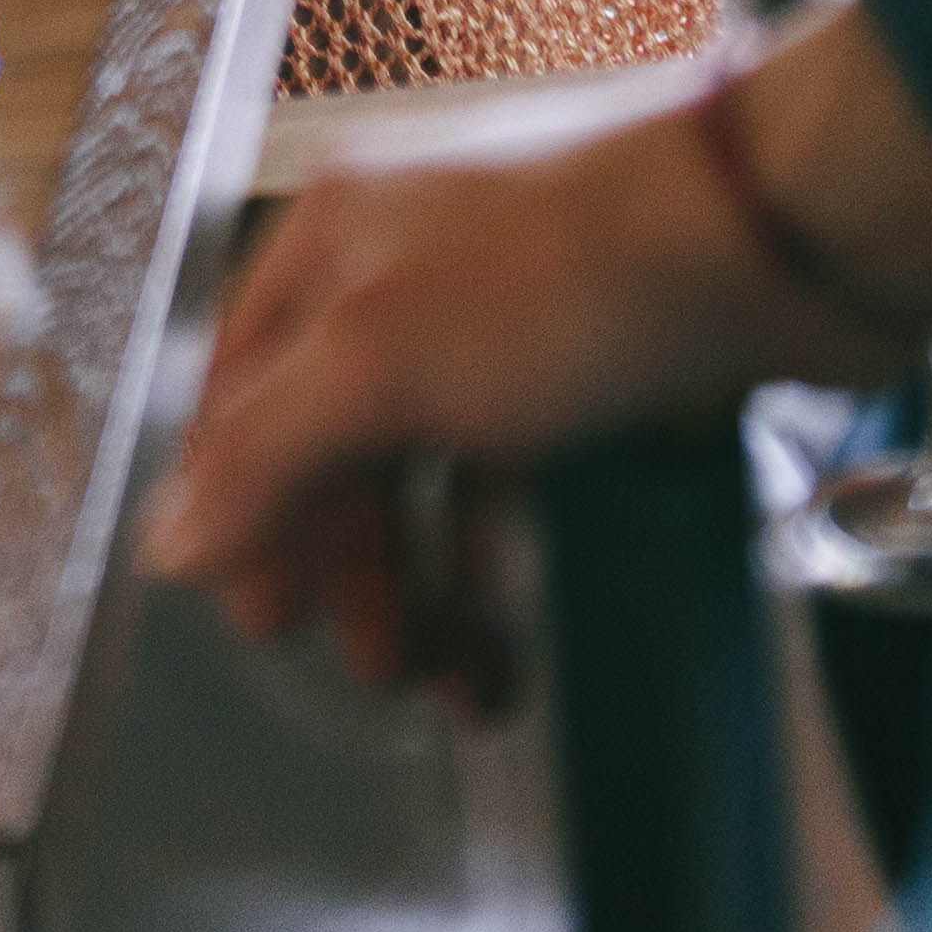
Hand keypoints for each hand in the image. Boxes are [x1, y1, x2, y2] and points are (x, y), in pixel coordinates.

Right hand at [145, 114, 803, 695]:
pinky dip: (501, 569)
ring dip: (430, 590)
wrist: (767, 238)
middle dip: (351, 569)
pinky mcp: (591, 365)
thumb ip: (266, 459)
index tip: (265, 623)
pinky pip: (519, 485)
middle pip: (337, 441)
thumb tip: (164, 552)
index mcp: (331, 238)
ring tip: (460, 693)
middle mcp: (404, 269)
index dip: (242, 509)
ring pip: (432, 474)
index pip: (243, 390)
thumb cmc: (560, 278)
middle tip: (377, 673)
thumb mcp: (381, 364)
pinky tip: (511, 644)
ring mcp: (503, 317)